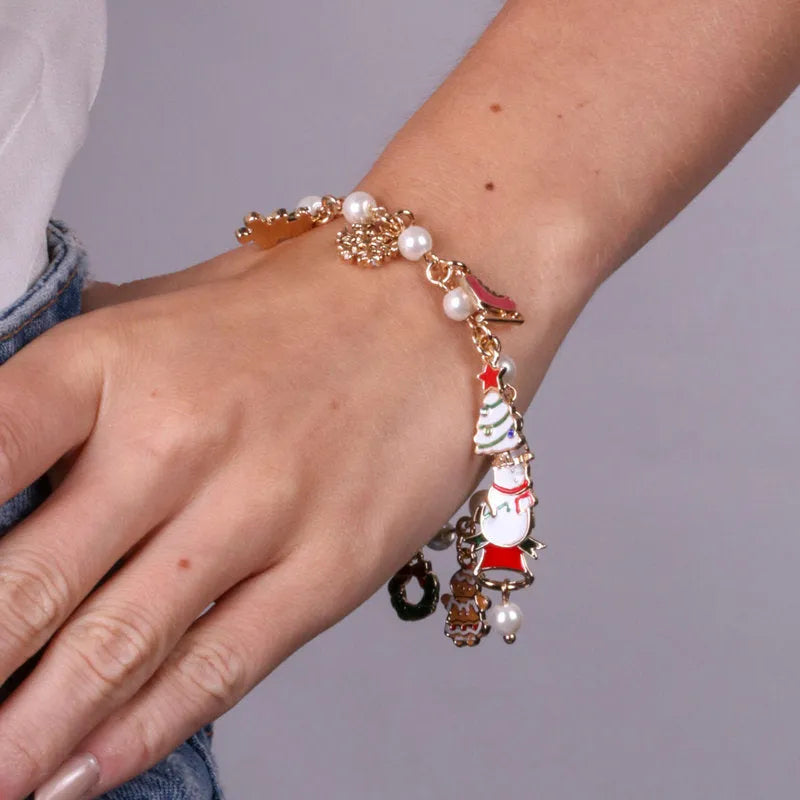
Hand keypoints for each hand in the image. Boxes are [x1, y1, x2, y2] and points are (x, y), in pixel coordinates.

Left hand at [0, 229, 512, 797]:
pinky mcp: (331, 563)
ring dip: (27, 736)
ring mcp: (260, 506)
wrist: (435, 309)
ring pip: (116, 649)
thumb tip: (1, 450)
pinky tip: (83, 772)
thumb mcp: (168, 309)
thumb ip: (78, 378)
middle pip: (25, 586)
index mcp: (115, 357)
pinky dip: (140, 732)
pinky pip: (221, 665)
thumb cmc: (301, 307)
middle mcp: (179, 436)